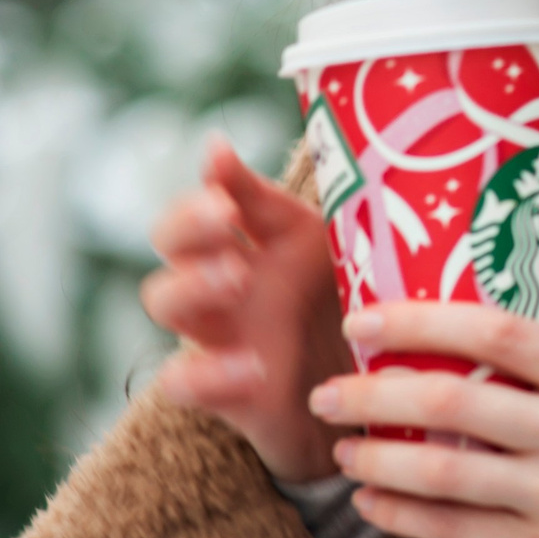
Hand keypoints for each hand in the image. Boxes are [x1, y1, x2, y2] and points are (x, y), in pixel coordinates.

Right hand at [140, 137, 354, 481]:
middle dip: (188, 225)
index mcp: (255, 242)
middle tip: (225, 218)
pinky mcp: (225, 392)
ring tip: (237, 278)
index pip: (205, 205)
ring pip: (165, 301)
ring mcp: (220, 335)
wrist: (373, 393)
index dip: (207, 184)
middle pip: (170, 243)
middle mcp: (225, 283)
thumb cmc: (350, 303)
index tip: (221, 165)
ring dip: (190, 284)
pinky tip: (253, 366)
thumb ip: (289, 202)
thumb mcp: (331, 245)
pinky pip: (181, 381)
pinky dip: (207, 373)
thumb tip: (221, 145)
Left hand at [308, 303, 538, 537]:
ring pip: (446, 472)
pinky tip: (372, 500)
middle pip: (456, 402)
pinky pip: (455, 530)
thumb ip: (537, 371)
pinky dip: (402, 515)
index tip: (363, 319)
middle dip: (375, 394)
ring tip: (343, 449)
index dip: (421, 322)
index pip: (497, 333)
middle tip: (327, 392)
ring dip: (380, 458)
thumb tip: (436, 337)